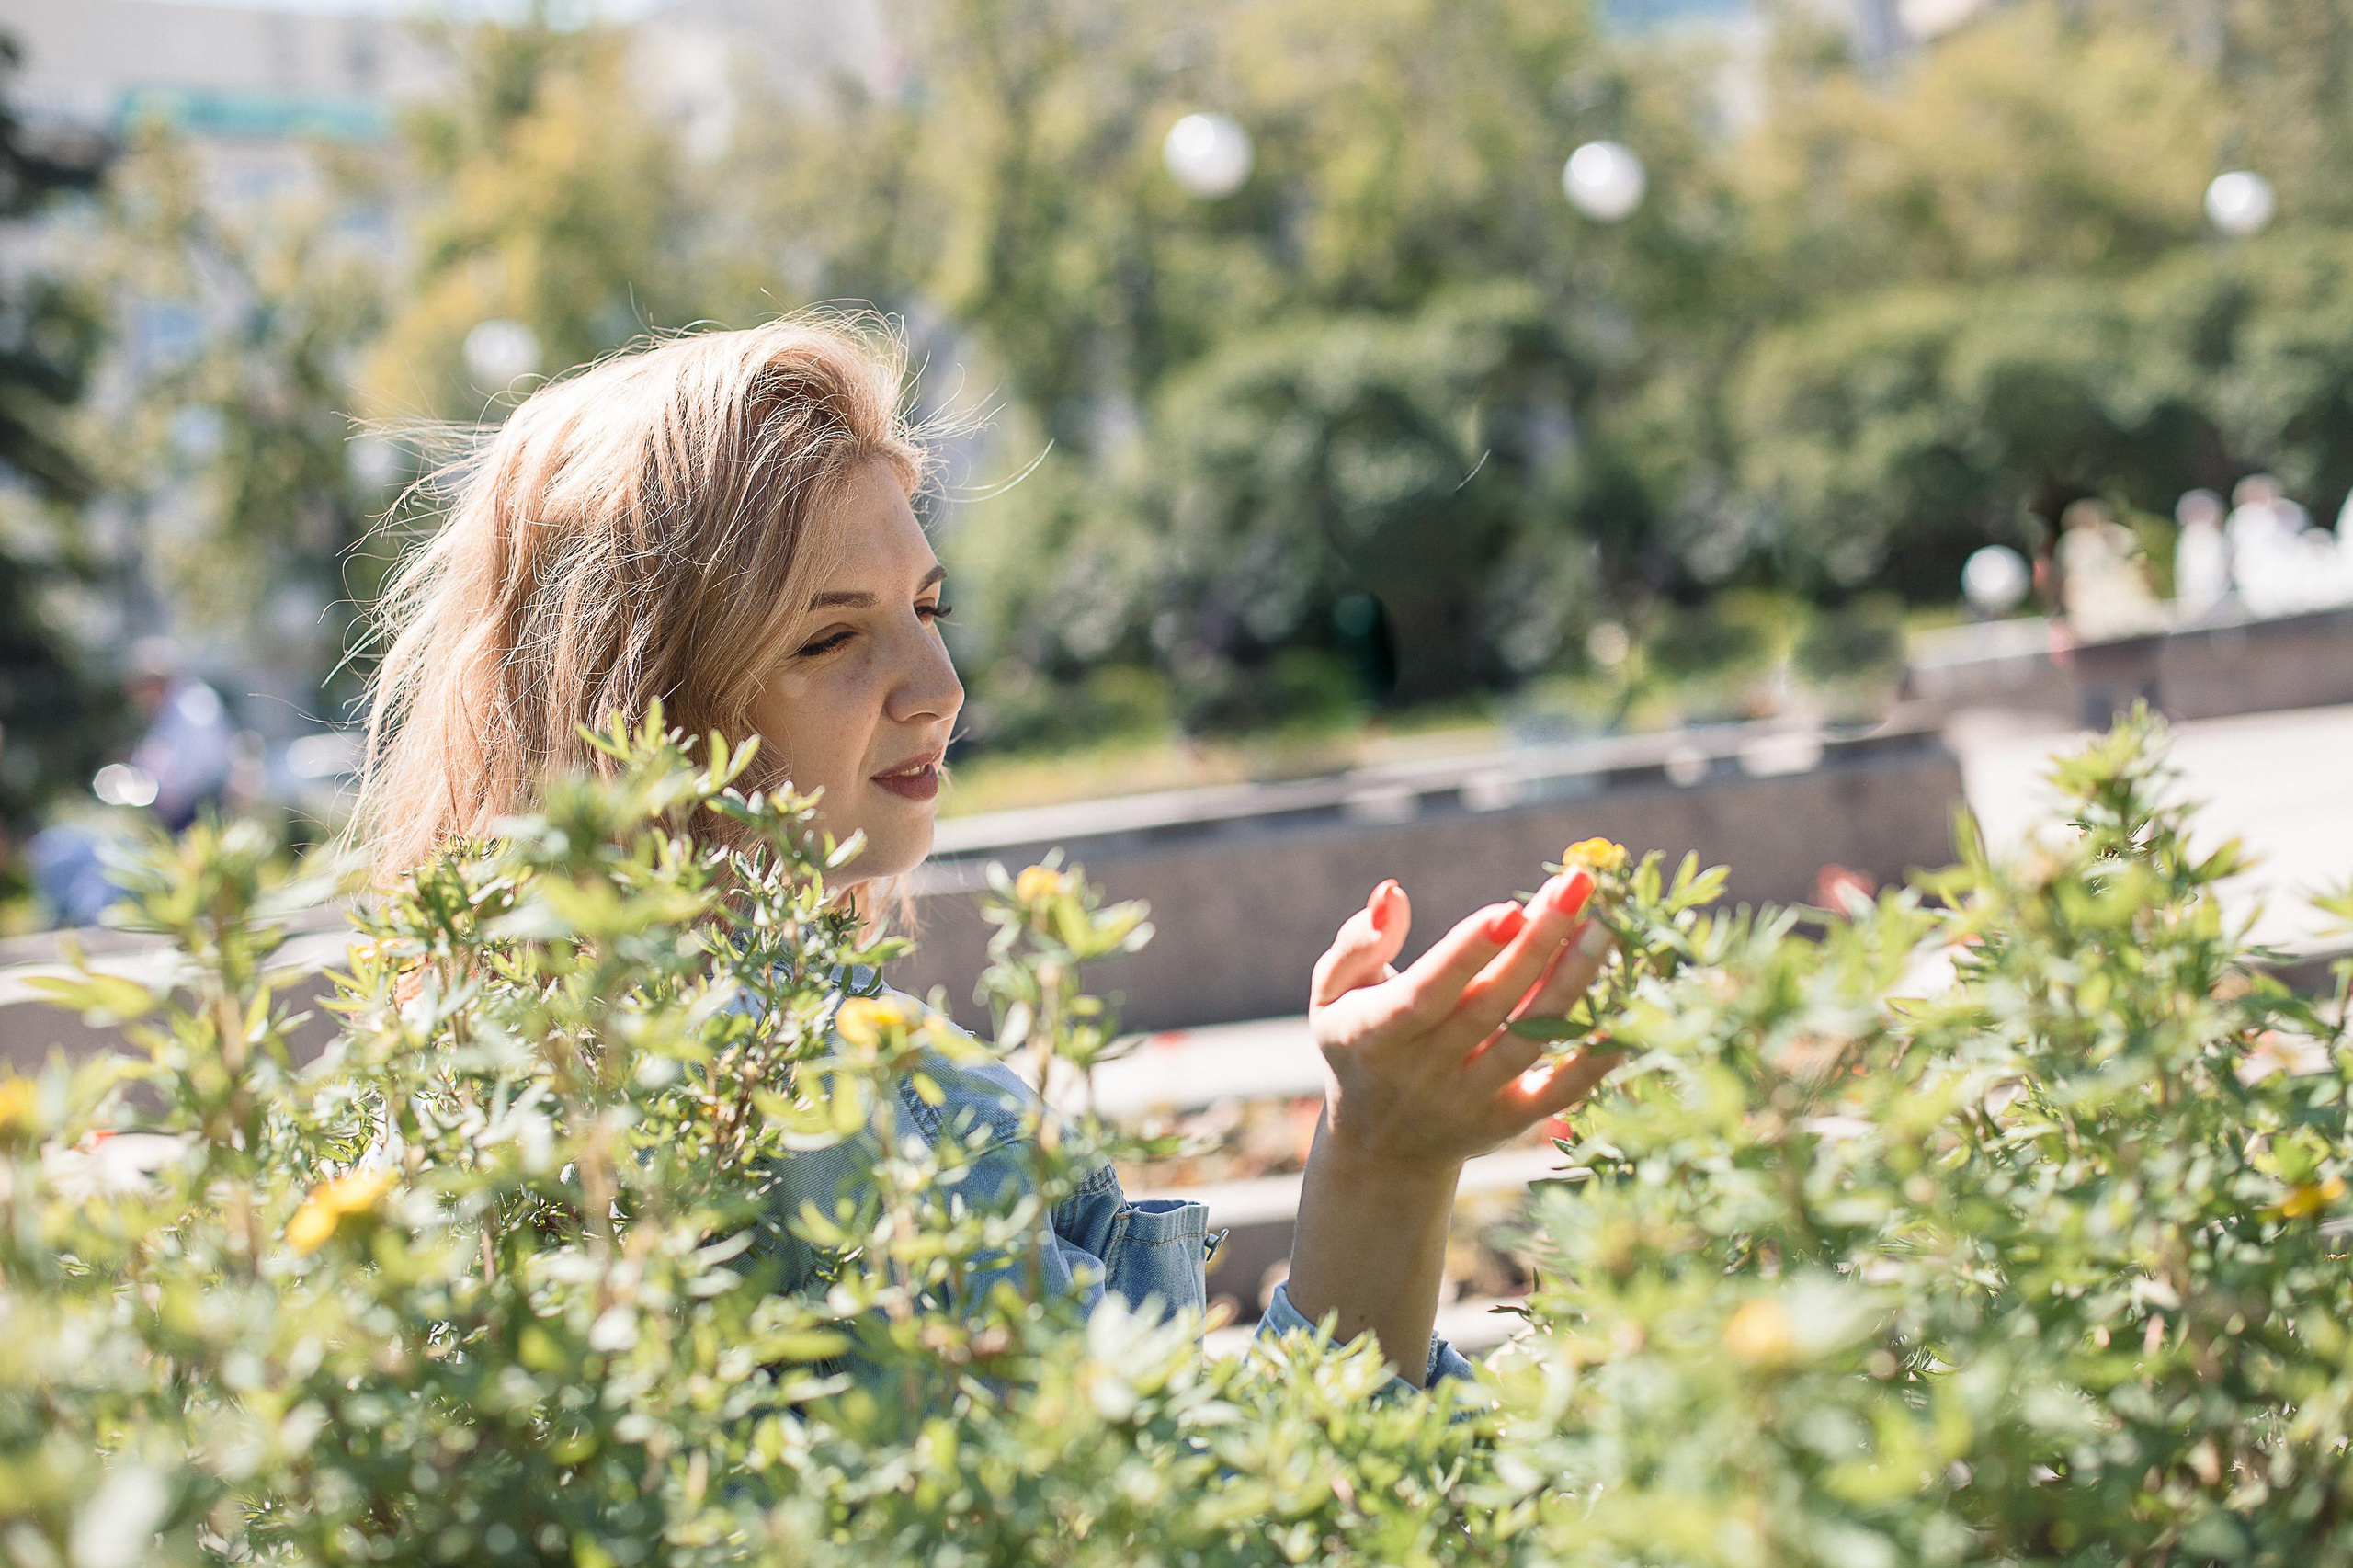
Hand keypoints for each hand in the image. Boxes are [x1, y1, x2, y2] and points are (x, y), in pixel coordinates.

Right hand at [1307, 873, 1620, 1179]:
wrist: (1380, 1147)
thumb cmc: (1359, 1045)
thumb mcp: (1332, 996)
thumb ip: (1359, 945)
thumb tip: (1392, 893)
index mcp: (1377, 1034)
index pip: (1427, 992)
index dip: (1467, 953)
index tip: (1509, 908)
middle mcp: (1426, 1072)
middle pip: (1492, 1005)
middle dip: (1539, 942)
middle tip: (1579, 886)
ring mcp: (1471, 1100)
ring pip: (1531, 1040)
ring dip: (1573, 983)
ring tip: (1607, 929)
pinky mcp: (1510, 1122)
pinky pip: (1559, 1093)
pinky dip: (1595, 1058)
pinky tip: (1627, 1011)